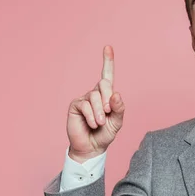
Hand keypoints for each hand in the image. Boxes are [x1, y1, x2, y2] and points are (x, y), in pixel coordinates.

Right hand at [66, 45, 124, 162]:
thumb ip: (119, 108)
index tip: (108, 47)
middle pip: (104, 84)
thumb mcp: (117, 122)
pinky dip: (92, 116)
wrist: (92, 148)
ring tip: (100, 123)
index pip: (107, 75)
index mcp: (107, 96)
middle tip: (109, 112)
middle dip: (108, 98)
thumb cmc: (105, 134)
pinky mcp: (75, 106)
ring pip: (95, 96)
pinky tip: (93, 123)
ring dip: (100, 112)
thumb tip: (116, 94)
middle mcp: (95, 94)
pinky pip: (85, 105)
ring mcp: (84, 99)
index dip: (108, 61)